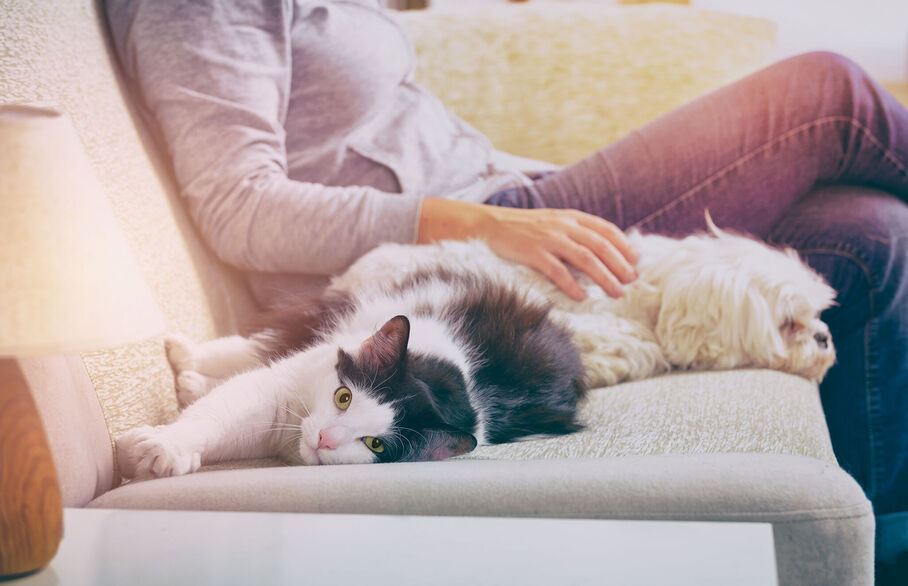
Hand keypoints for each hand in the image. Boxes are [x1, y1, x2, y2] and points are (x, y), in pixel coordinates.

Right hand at [417, 198, 637, 300]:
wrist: (487, 224)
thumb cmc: (523, 227)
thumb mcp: (552, 222)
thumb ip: (575, 232)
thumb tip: (601, 251)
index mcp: (570, 217)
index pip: (604, 229)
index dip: (623, 245)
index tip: (636, 261)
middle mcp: (562, 225)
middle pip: (599, 245)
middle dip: (618, 264)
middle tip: (631, 281)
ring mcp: (548, 238)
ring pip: (584, 258)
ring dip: (603, 277)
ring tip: (615, 292)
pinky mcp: (532, 253)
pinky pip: (557, 270)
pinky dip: (572, 284)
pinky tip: (582, 297)